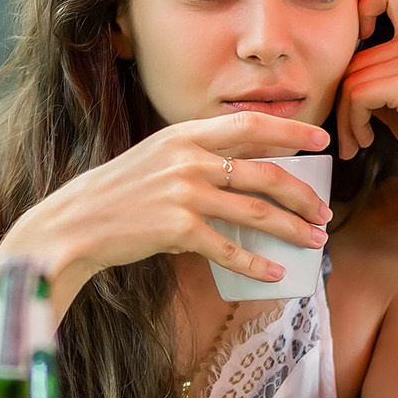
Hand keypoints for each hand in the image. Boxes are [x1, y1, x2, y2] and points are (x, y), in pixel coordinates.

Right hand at [0, 112, 333, 310]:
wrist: (74, 224)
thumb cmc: (115, 195)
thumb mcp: (155, 159)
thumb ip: (195, 159)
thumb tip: (242, 175)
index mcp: (183, 135)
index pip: (250, 124)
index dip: (290, 132)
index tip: (320, 140)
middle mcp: (188, 159)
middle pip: (265, 173)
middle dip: (302, 194)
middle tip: (324, 211)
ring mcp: (183, 193)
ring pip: (256, 212)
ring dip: (291, 229)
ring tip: (313, 241)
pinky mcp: (177, 229)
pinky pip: (229, 249)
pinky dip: (256, 265)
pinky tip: (275, 274)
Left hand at [337, 0, 397, 201]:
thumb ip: (377, 70)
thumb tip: (330, 64)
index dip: (365, 4)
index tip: (361, 42)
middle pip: (352, 56)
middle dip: (342, 100)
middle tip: (352, 132)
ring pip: (349, 79)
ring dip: (346, 117)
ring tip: (359, 139)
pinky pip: (356, 95)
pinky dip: (353, 123)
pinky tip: (366, 141)